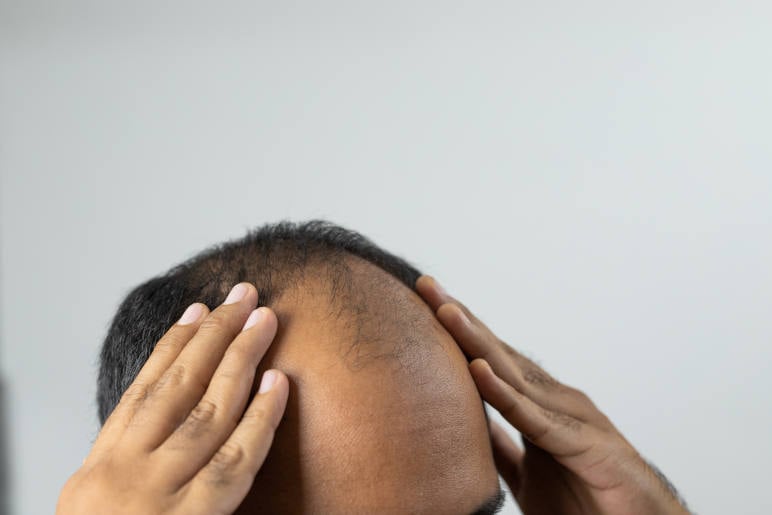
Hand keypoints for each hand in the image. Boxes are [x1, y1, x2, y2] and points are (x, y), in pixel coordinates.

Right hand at [56, 283, 288, 514]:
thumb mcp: (99, 511)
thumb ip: (135, 464)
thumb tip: (176, 419)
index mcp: (97, 470)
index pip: (142, 391)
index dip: (172, 346)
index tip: (197, 311)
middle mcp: (122, 475)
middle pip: (177, 388)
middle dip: (214, 336)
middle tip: (243, 295)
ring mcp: (155, 498)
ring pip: (206, 411)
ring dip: (239, 360)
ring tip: (265, 320)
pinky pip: (234, 461)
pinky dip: (260, 418)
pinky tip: (279, 383)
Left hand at [416, 276, 688, 514]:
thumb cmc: (587, 499)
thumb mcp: (527, 471)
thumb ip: (503, 446)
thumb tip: (474, 427)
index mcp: (539, 403)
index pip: (489, 357)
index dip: (457, 330)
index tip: (425, 300)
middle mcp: (555, 400)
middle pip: (497, 353)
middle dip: (460, 319)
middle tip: (425, 284)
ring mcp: (573, 418)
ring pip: (514, 375)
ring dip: (477, 342)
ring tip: (445, 311)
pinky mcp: (586, 445)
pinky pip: (534, 420)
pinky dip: (505, 395)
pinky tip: (478, 371)